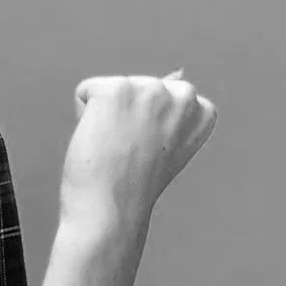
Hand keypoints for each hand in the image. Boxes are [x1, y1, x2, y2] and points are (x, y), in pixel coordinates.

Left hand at [58, 68, 218, 230]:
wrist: (112, 213)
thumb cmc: (133, 185)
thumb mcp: (166, 145)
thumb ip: (170, 112)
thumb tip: (177, 73)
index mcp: (203, 110)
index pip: (161, 98)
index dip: (145, 128)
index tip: (150, 154)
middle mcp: (183, 95)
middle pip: (136, 89)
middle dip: (125, 117)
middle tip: (130, 154)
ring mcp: (150, 90)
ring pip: (111, 90)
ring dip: (104, 117)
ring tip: (115, 149)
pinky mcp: (116, 90)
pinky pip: (85, 92)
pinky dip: (83, 115)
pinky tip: (98, 141)